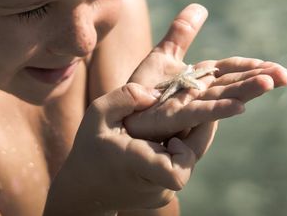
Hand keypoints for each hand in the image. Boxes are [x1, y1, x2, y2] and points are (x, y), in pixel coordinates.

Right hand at [45, 84, 196, 214]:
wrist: (85, 190)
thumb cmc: (89, 149)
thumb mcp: (97, 114)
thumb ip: (125, 97)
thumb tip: (157, 92)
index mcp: (136, 165)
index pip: (175, 174)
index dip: (185, 153)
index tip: (173, 137)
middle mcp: (154, 185)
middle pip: (192, 160)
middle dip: (200, 130)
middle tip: (202, 103)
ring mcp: (161, 193)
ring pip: (190, 162)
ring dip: (192, 136)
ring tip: (193, 109)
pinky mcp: (165, 194)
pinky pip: (182, 166)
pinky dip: (182, 147)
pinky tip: (175, 130)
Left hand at [124, 4, 286, 141]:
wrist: (121, 118)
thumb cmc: (143, 92)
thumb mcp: (162, 56)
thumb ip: (181, 34)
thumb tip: (201, 7)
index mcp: (201, 79)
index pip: (232, 70)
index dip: (253, 68)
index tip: (277, 69)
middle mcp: (200, 94)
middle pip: (234, 84)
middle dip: (260, 79)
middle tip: (286, 76)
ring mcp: (189, 107)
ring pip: (223, 97)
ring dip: (246, 91)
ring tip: (270, 84)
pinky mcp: (173, 117)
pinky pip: (199, 112)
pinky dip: (219, 109)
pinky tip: (239, 107)